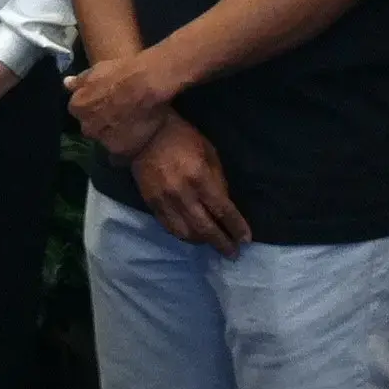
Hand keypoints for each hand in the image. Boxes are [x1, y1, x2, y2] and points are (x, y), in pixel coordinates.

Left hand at [66, 49, 177, 156]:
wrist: (145, 85)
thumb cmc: (121, 72)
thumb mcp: (97, 69)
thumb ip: (80, 81)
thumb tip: (67, 83)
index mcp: (78, 107)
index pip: (80, 111)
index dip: (93, 107)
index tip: (104, 103)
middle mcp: (87, 127)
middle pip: (91, 128)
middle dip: (101, 123)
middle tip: (117, 113)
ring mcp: (104, 141)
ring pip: (106, 141)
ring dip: (113, 135)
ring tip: (130, 125)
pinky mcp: (122, 151)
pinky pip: (120, 153)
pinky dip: (125, 147)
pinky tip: (135, 136)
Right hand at [132, 113, 251, 256]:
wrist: (143, 135)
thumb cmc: (181, 137)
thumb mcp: (208, 151)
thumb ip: (217, 178)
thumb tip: (224, 203)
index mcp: (199, 177)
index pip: (222, 209)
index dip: (235, 226)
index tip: (245, 239)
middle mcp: (183, 194)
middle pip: (205, 227)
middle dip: (222, 242)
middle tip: (233, 253)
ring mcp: (165, 202)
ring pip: (186, 233)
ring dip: (203, 242)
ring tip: (213, 244)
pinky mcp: (152, 205)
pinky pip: (170, 228)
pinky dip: (184, 236)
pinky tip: (193, 237)